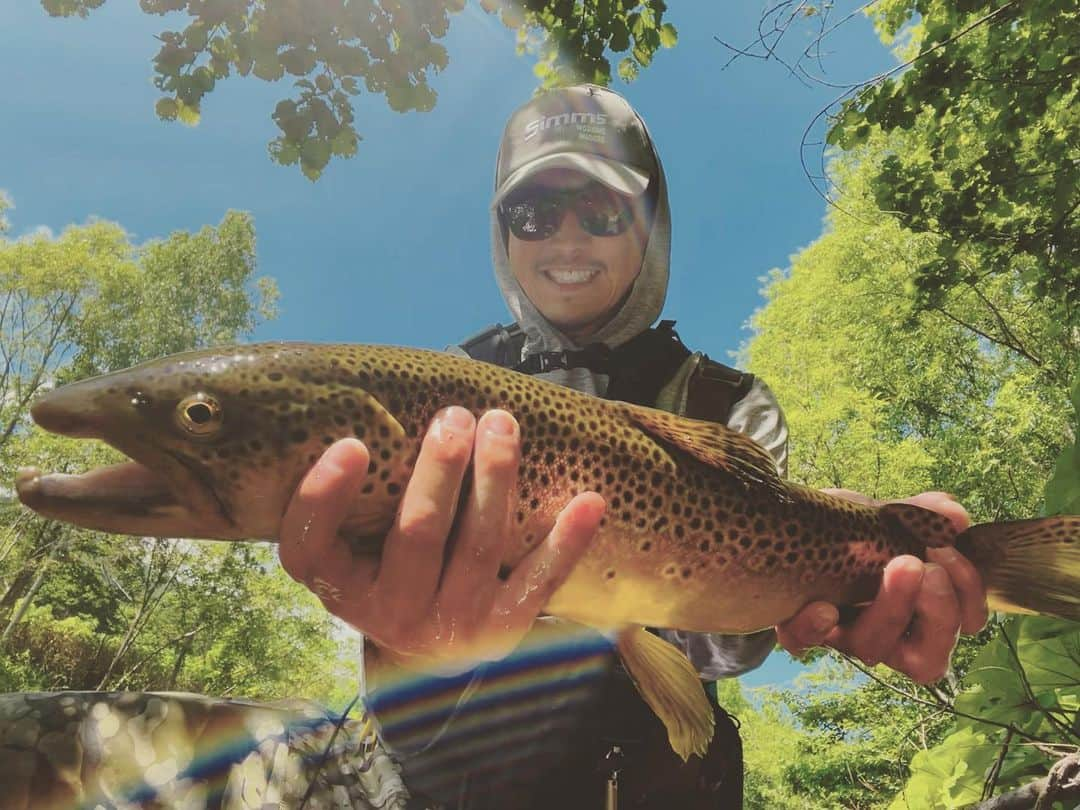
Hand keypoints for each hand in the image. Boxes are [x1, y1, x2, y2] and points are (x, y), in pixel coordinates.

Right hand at [277, 406, 604, 673]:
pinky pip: (538, 582)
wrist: (430, 657)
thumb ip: (350, 500)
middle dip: (439, 468)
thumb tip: (364, 409)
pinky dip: (566, 542)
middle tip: (454, 417)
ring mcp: (450, 626)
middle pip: (416, 534)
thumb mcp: (351, 548)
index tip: (351, 444)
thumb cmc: (388, 570)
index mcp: (341, 588)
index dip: (325, 496)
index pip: (310, 546)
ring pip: (478, 546)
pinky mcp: (502, 631)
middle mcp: (391, 614)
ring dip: (495, 478)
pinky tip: (589, 501)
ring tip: (501, 425)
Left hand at [775, 490, 988, 682]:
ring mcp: (843, 635)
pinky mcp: (798, 628)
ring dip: (890, 611)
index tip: (949, 551)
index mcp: (919, 609)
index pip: (963, 625)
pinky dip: (814, 629)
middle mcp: (886, 632)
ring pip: (873, 649)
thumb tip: (955, 515)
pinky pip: (804, 642)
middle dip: (938, 613)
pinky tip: (823, 607)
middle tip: (927, 567)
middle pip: (928, 657)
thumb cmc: (850, 528)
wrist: (795, 523)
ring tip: (897, 566)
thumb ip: (919, 516)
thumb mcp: (884, 515)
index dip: (969, 599)